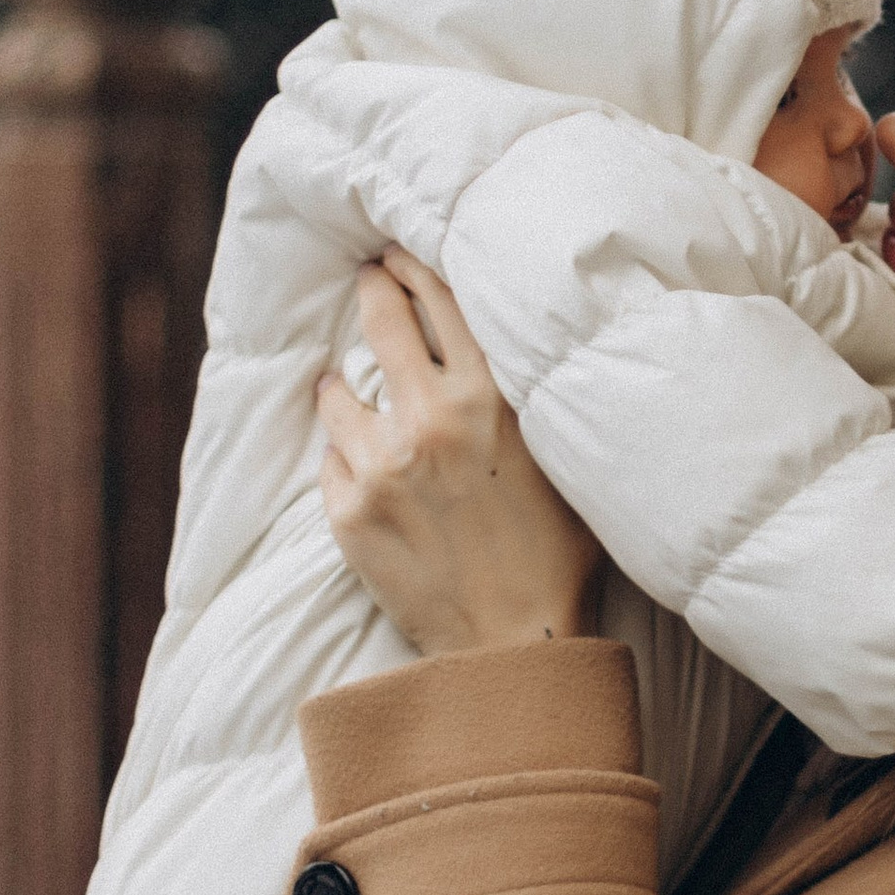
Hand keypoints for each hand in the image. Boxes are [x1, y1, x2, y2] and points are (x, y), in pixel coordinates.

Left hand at [315, 249, 599, 660]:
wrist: (515, 642)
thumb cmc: (557, 553)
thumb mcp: (562, 455)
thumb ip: (528, 397)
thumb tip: (508, 344)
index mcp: (492, 398)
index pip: (443, 300)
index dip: (416, 266)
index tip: (400, 252)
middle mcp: (432, 419)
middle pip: (382, 321)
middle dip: (373, 290)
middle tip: (368, 277)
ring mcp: (382, 465)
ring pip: (340, 391)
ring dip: (345, 384)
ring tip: (349, 387)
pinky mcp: (348, 511)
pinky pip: (332, 457)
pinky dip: (345, 454)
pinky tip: (365, 465)